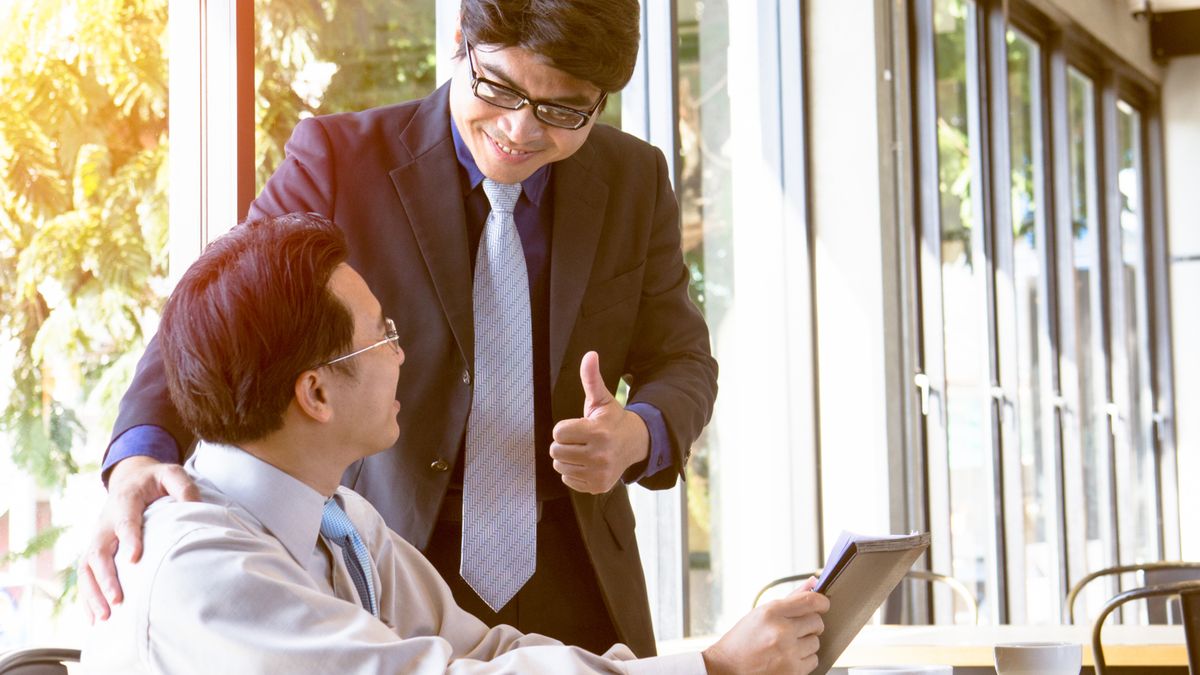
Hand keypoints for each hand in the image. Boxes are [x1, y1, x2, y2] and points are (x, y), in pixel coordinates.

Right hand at [79, 456, 198, 621]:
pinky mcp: (95, 549)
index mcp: (125, 500)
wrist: (131, 479)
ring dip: (93, 593)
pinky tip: (94, 619)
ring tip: (104, 618)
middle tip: (118, 600)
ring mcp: (97, 536)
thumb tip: (194, 507)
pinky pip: (85, 575)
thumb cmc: (156, 480)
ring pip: (86, 567)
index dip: (129, 539)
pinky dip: (87, 597)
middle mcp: (105, 521)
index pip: (125, 520)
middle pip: (98, 550)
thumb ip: (183, 487)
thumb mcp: (172, 474)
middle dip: (106, 577)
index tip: (135, 559)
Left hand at [550, 351, 649, 493]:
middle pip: (556, 451)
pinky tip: (587, 463)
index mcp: (597, 432)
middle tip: (579, 440)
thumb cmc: (613, 420)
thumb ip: (591, 378)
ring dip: (567, 458)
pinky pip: (568, 480)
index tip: (579, 426)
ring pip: (560, 466)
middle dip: (564, 443)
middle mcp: (599, 455)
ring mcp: (599, 473)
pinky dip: (574, 472)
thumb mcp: (602, 399)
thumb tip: (590, 355)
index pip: (559, 432)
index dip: (565, 428)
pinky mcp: (597, 486)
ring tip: (583, 451)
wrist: (635, 444)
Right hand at [702, 578, 828, 674]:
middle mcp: (781, 631)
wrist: (727, 668)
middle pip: (817, 622)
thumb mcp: (762, 613)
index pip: (810, 601)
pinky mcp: (792, 671)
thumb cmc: (742, 640)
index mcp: (771, 612)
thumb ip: (791, 599)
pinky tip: (788, 657)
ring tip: (787, 645)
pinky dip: (804, 659)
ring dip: (806, 643)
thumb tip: (813, 582)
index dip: (822, 602)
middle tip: (797, 628)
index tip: (823, 605)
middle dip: (811, 624)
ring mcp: (787, 653)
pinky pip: (813, 660)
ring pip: (816, 642)